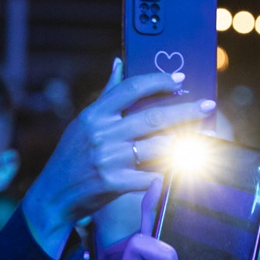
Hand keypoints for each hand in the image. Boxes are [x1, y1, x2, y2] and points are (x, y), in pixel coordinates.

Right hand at [21, 58, 216, 256]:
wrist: (52, 196)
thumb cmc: (71, 157)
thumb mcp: (83, 123)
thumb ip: (106, 95)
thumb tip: (118, 63)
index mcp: (94, 115)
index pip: (131, 89)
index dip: (158, 82)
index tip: (180, 80)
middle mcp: (101, 134)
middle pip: (153, 117)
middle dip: (186, 111)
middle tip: (207, 106)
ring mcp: (107, 159)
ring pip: (158, 147)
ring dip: (183, 144)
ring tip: (199, 140)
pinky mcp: (113, 183)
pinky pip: (152, 175)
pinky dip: (168, 174)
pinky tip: (180, 170)